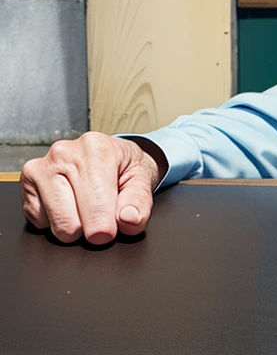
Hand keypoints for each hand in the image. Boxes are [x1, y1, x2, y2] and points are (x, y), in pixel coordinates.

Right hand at [20, 132, 163, 243]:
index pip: (96, 206)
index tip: (113, 231)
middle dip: (90, 229)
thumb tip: (129, 220)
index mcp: (96, 149)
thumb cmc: (126, 167)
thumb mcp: (144, 179)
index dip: (107, 229)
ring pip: (54, 225)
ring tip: (88, 208)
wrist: (112, 155)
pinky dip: (55, 221)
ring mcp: (41, 167)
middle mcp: (63, 154)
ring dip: (74, 226)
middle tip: (103, 217)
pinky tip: (71, 204)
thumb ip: (140, 202)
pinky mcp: (27, 182)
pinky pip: (39, 222)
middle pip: (70, 222)